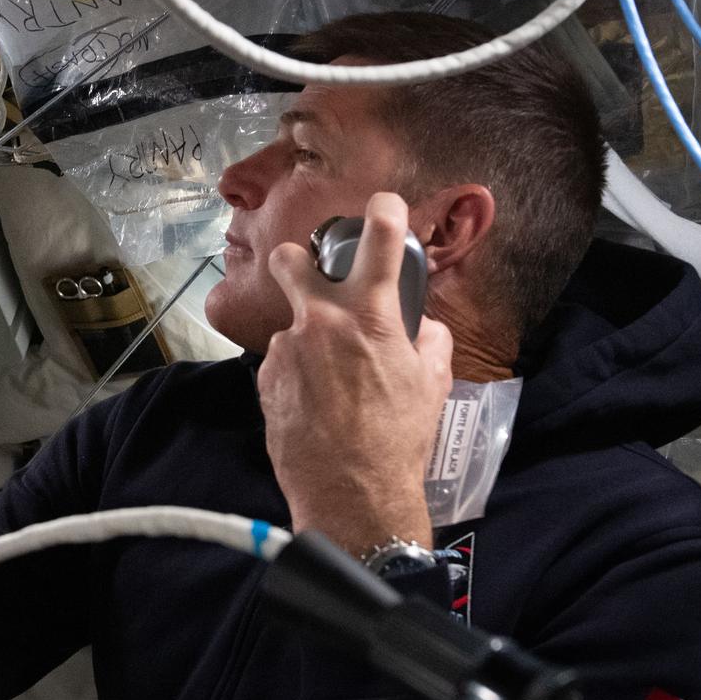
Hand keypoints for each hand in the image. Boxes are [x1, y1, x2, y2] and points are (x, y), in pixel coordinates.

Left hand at [257, 192, 452, 555]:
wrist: (352, 493)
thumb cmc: (398, 439)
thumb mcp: (433, 384)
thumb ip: (430, 340)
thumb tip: (424, 326)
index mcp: (371, 315)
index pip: (378, 237)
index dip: (383, 210)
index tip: (381, 205)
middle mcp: (321, 321)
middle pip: (289, 259)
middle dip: (295, 261)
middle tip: (309, 278)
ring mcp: (288, 350)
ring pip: (292, 327)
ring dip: (308, 343)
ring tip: (331, 386)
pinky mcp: (267, 380)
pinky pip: (283, 364)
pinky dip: (298, 377)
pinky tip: (316, 406)